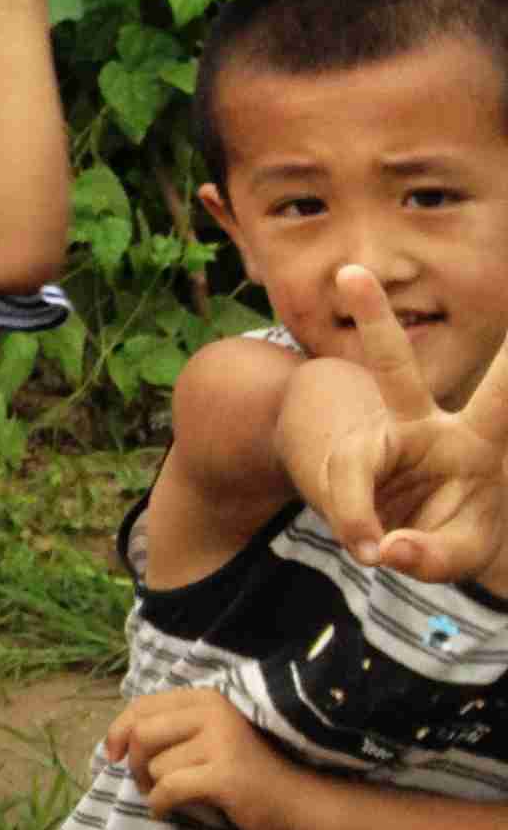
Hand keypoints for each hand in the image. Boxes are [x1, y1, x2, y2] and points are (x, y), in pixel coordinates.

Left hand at [103, 686, 303, 829]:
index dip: (118, 730)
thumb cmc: (244, 771)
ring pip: (157, 766)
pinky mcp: (226, 774)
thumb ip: (170, 729)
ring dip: (153, 787)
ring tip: (169, 798)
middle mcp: (214, 712)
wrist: (297, 802)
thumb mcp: (207, 738)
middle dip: (134, 764)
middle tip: (144, 784)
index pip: (142, 706)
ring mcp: (222, 742)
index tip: (111, 755)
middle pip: (142, 734)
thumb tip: (114, 742)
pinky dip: (159, 804)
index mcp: (205, 698)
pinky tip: (164, 812)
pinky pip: (170, 788)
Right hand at [312, 266, 507, 581]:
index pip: (499, 402)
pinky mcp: (338, 475)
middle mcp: (419, 430)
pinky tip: (370, 548)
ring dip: (351, 509)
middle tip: (350, 273)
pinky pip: (346, 509)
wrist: (389, 531)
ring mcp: (370, 451)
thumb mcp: (460, 555)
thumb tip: (384, 548)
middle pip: (391, 371)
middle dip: (372, 321)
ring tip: (370, 552)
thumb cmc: (441, 531)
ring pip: (352, 469)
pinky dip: (359, 535)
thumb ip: (433, 556)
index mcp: (474, 443)